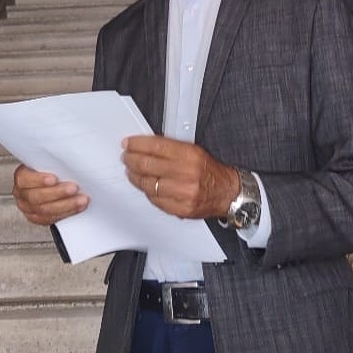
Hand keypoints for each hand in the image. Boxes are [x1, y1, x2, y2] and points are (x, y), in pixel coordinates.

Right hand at [12, 164, 88, 225]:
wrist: (51, 184)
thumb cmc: (50, 170)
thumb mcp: (48, 162)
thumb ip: (54, 161)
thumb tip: (69, 153)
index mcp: (22, 177)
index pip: (25, 179)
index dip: (39, 180)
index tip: (54, 178)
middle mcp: (22, 194)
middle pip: (36, 197)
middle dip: (58, 193)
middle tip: (74, 188)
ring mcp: (29, 208)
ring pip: (45, 210)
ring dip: (66, 205)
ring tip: (81, 199)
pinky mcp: (38, 218)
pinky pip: (51, 219)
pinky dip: (66, 213)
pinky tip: (77, 207)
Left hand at [121, 135, 238, 219]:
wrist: (227, 193)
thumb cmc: (210, 172)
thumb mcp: (194, 151)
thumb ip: (171, 148)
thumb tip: (145, 146)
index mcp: (190, 155)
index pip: (156, 147)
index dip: (137, 144)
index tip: (128, 144)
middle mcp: (186, 174)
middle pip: (147, 165)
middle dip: (131, 160)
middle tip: (126, 157)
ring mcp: (182, 193)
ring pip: (147, 184)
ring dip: (135, 177)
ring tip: (131, 171)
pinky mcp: (179, 209)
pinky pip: (154, 200)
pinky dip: (147, 191)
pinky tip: (145, 185)